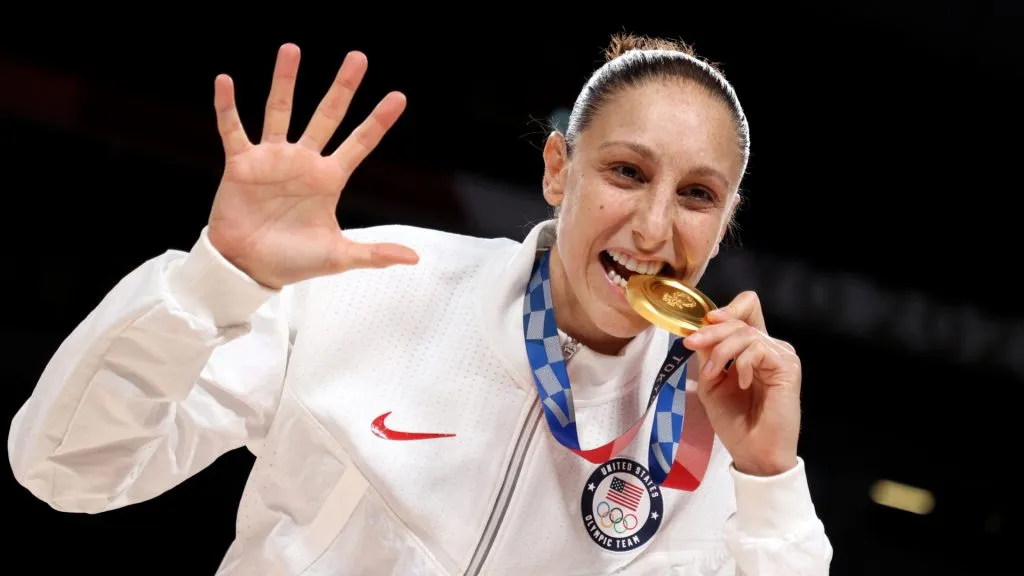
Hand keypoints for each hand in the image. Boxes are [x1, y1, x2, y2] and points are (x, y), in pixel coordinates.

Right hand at [207, 44, 418, 288]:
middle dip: (342, 88)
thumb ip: (375, 254)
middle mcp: (303, 162)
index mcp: (328, 180)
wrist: (248, 267)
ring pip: (280, 111)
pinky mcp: (241, 164)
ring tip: (292, 49)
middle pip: (327, 116)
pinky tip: (224, 81)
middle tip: (359, 57)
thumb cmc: (293, 261)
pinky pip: (233, 130)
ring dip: (285, 81)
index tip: (399, 96)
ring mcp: (272, 159)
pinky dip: (227, 107)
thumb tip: (415, 259)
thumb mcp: (338, 256)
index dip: (378, 121)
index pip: (360, 143)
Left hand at [682, 291, 801, 476]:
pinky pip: (758, 348)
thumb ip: (708, 355)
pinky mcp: (788, 366)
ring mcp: (780, 356)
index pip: (748, 310)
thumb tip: (700, 329)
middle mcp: (769, 348)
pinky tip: (740, 383)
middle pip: (742, 318)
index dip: (728, 308)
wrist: (753, 452)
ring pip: (746, 332)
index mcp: (752, 349)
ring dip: (721, 351)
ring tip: (712, 375)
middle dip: (711, 330)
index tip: (705, 321)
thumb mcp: (711, 384)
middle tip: (691, 343)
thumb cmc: (734, 423)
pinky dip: (741, 363)